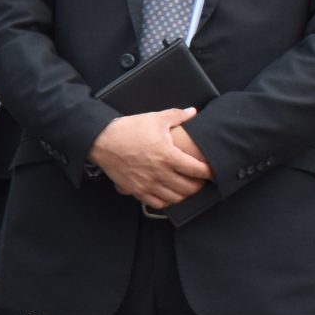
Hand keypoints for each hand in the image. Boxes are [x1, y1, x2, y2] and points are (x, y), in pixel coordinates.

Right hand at [89, 107, 212, 207]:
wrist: (102, 141)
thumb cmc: (129, 129)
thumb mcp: (155, 118)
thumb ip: (177, 116)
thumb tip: (192, 111)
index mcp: (168, 155)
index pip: (196, 170)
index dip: (208, 172)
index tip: (212, 171)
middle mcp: (160, 173)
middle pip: (189, 188)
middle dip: (199, 185)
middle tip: (200, 180)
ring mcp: (148, 184)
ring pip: (175, 198)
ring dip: (184, 194)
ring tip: (186, 187)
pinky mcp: (137, 190)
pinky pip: (157, 203)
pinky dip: (167, 201)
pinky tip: (169, 194)